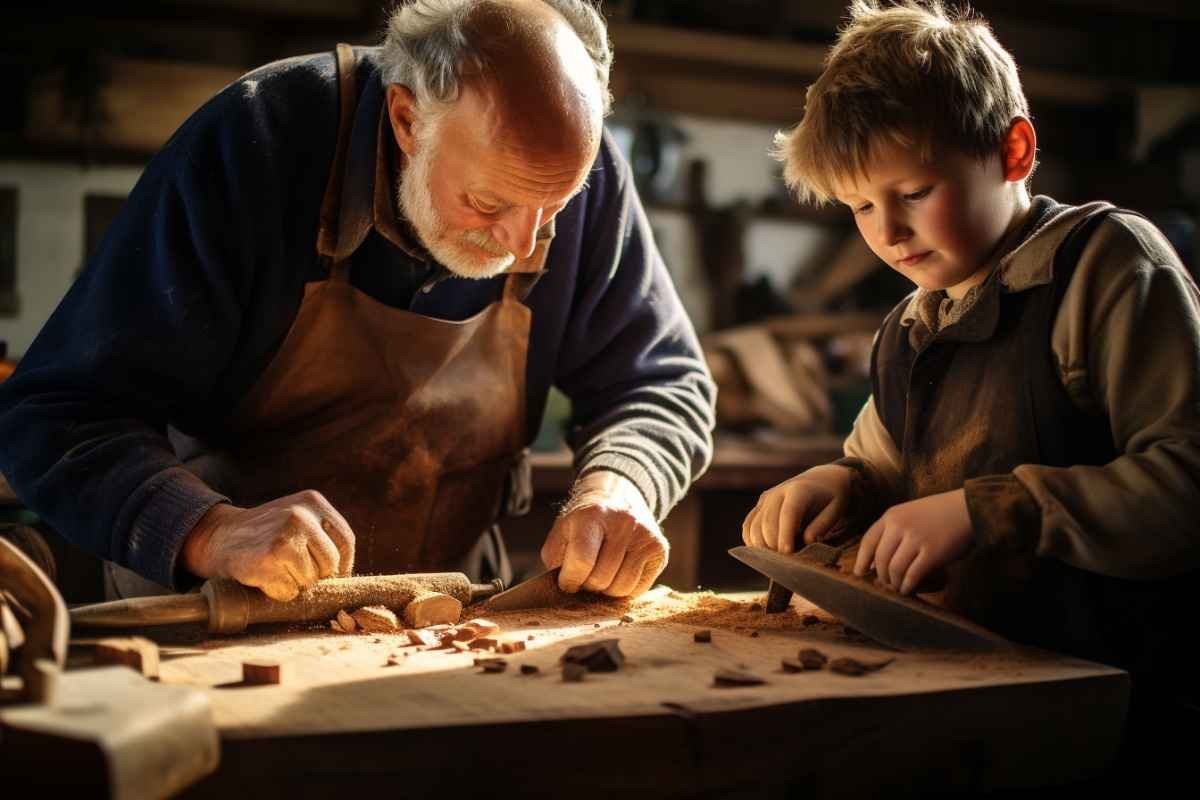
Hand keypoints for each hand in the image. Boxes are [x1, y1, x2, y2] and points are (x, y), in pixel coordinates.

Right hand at [181, 490, 354, 600]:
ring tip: (275, 569)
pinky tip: (263, 577)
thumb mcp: (297, 519)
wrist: (218, 537)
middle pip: (331, 563)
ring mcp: (284, 536)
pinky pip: (289, 591)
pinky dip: (277, 592)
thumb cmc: (264, 535)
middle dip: (315, 575)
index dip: (341, 564)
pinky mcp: (267, 558)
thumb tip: (346, 576)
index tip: (328, 574)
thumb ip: (322, 536)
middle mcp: (300, 515)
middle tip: (291, 570)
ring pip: (311, 580)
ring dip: (295, 584)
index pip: (345, 541)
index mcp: (313, 502)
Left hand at [540, 471, 666, 597]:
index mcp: (593, 515)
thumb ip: (556, 559)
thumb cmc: (584, 523)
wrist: (617, 498)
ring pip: (622, 588)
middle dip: (587, 586)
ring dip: (606, 591)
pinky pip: (639, 588)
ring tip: (600, 576)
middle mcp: (624, 522)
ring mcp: (645, 535)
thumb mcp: (562, 532)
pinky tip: (618, 573)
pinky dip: (624, 589)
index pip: (582, 562)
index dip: (570, 580)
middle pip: (601, 578)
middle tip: (585, 578)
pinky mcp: (659, 549)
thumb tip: (564, 590)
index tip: (567, 582)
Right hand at [742, 464, 853, 552]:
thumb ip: (822, 525)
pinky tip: (764, 551)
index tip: (787, 553)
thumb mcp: (835, 510)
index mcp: (799, 490)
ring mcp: (766, 498)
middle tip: (786, 563)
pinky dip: (752, 541)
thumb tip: (806, 541)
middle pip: (768, 523)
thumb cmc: (831, 498)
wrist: (820, 479)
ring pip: (754, 526)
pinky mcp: (760, 504)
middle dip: (774, 546)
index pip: (788, 514)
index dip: (785, 535)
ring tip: (777, 559)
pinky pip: (748, 525)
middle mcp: (778, 492)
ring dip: (762, 546)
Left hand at [853, 489, 972, 594]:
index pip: (868, 542)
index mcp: (891, 516)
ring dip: (894, 583)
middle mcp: (899, 526)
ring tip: (898, 588)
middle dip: (881, 576)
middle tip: (885, 585)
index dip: (862, 561)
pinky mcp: (932, 552)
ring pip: (894, 569)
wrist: (968, 508)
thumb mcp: (909, 514)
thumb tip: (878, 563)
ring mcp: (915, 539)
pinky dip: (907, 586)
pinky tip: (909, 589)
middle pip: (880, 559)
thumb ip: (893, 532)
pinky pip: (912, 575)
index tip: (860, 573)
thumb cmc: (938, 514)